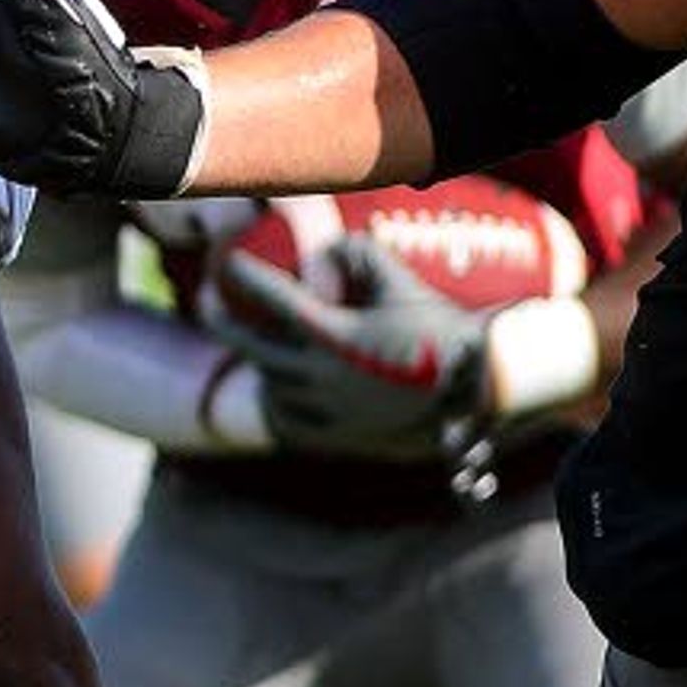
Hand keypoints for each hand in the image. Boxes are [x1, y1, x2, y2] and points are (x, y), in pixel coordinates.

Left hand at [213, 239, 491, 462]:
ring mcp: (328, 412)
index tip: (231, 262)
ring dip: (257, 362)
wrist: (477, 392)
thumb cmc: (439, 330)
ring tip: (251, 342)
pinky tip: (275, 388)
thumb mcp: (402, 284)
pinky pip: (290, 422)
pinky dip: (277, 403)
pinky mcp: (340, 437)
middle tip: (209, 302)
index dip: (249, 278)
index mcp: (336, 338)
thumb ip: (360, 255)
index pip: (277, 301)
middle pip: (253, 348)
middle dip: (225, 323)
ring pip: (271, 386)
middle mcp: (323, 378)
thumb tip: (323, 248)